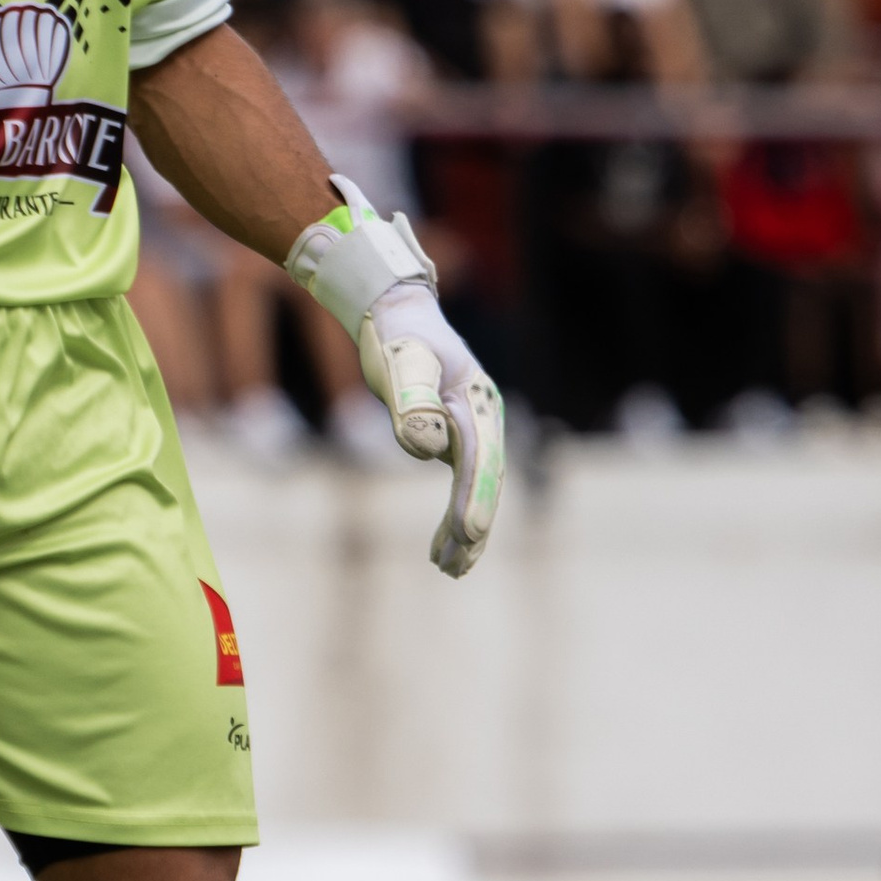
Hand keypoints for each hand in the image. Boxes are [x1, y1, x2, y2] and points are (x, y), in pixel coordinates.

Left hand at [356, 276, 507, 579]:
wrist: (396, 311)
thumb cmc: (399, 336)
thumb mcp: (401, 364)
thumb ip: (413, 403)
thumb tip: (429, 450)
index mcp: (476, 402)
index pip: (479, 459)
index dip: (474, 499)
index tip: (469, 534)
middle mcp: (481, 419)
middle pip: (483, 482)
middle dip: (471, 527)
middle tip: (455, 568)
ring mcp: (470, 430)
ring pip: (474, 490)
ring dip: (464, 531)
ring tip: (449, 570)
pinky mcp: (453, 437)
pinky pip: (460, 485)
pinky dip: (452, 516)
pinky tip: (439, 547)